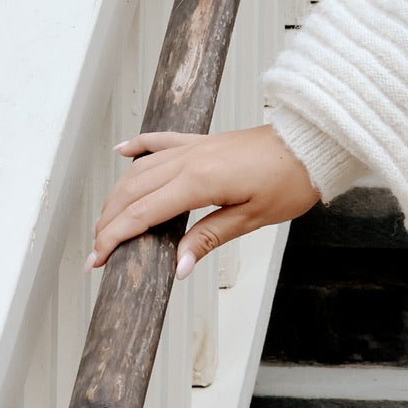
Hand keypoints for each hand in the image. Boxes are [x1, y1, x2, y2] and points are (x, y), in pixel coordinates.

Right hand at [88, 125, 320, 280]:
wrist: (312, 144)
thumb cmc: (291, 179)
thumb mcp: (252, 218)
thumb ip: (209, 238)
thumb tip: (178, 267)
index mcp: (199, 180)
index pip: (141, 213)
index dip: (114, 237)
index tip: (96, 260)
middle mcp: (190, 159)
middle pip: (132, 191)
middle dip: (108, 221)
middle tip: (95, 249)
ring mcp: (195, 146)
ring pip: (141, 168)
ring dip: (118, 194)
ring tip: (104, 219)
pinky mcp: (204, 140)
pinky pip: (163, 141)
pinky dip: (140, 146)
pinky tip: (122, 152)